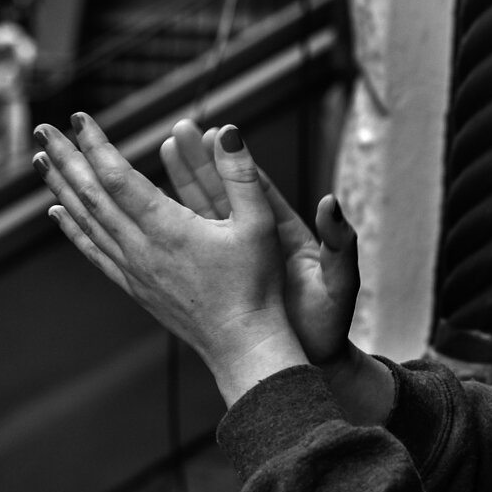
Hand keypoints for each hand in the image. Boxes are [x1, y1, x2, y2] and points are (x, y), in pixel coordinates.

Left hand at [36, 114, 305, 405]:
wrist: (242, 344)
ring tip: (41, 161)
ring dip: (60, 188)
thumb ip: (241, 174)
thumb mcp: (259, 224)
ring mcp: (134, 269)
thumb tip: (227, 129)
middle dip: (65, 158)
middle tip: (42, 130)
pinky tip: (58, 213)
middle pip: (91, 196)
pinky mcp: (135, 286)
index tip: (79, 117)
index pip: (118, 177)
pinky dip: (72, 228)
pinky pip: (94, 251)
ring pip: (86, 222)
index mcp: (168, 229)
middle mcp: (141, 248)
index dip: (96, 144)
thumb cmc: (256, 286)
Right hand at [158, 118, 359, 371]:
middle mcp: (260, 242)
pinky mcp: (222, 278)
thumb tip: (331, 202)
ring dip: (184, 184)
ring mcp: (238, 259)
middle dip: (202, 162)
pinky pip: (194, 246)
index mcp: (287, 235)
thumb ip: (340, 242)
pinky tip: (151, 206)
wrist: (308, 361)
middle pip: (226, 194)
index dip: (237, 163)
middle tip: (179, 130)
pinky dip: (174, 225)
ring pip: (205, 215)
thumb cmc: (329, 325)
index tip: (218, 133)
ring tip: (163, 149)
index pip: (258, 190)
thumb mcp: (340, 283)